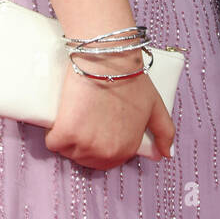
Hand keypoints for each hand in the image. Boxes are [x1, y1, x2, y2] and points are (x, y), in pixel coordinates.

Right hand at [44, 54, 174, 169]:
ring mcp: (85, 145)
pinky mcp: (65, 133)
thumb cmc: (131, 77)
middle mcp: (106, 153)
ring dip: (67, 139)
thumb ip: (164, 131)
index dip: (100, 142)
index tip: (96, 126)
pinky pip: (53, 143)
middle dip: (83, 144)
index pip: (106, 159)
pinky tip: (60, 119)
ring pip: (68, 151)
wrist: (108, 59)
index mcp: (126, 149)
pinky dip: (53, 134)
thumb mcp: (155, 105)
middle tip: (83, 120)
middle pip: (86, 159)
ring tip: (73, 116)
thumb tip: (165, 154)